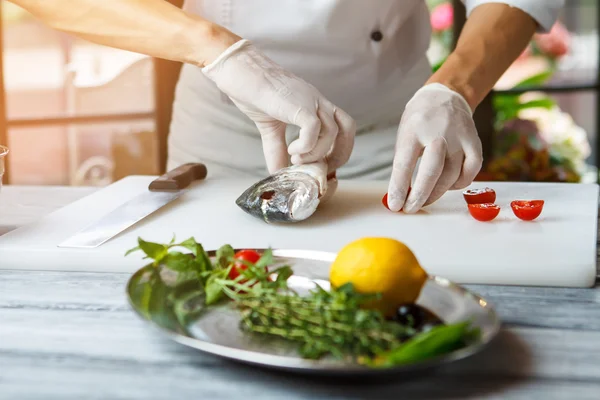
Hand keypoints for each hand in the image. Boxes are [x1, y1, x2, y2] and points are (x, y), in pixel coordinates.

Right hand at [201, 39, 355, 173]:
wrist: (241, 73)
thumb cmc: (255, 95)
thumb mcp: (271, 129)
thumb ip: (278, 150)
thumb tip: (277, 174)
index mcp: (316, 106)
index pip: (342, 128)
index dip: (337, 150)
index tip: (320, 166)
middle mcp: (319, 102)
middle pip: (347, 129)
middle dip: (338, 155)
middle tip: (318, 169)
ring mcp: (312, 101)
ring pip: (332, 132)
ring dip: (316, 153)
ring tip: (295, 158)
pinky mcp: (300, 104)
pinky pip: (314, 129)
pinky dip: (306, 146)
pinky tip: (291, 150)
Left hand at [387, 83, 482, 212]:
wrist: (444, 97)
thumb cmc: (419, 122)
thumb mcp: (405, 135)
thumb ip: (403, 163)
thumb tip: (398, 196)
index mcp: (414, 129)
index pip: (404, 163)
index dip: (399, 188)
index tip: (395, 205)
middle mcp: (438, 132)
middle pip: (431, 171)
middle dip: (420, 196)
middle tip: (410, 209)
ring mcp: (459, 136)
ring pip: (452, 175)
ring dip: (437, 193)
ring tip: (425, 199)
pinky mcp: (474, 141)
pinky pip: (471, 170)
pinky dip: (459, 184)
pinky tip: (448, 186)